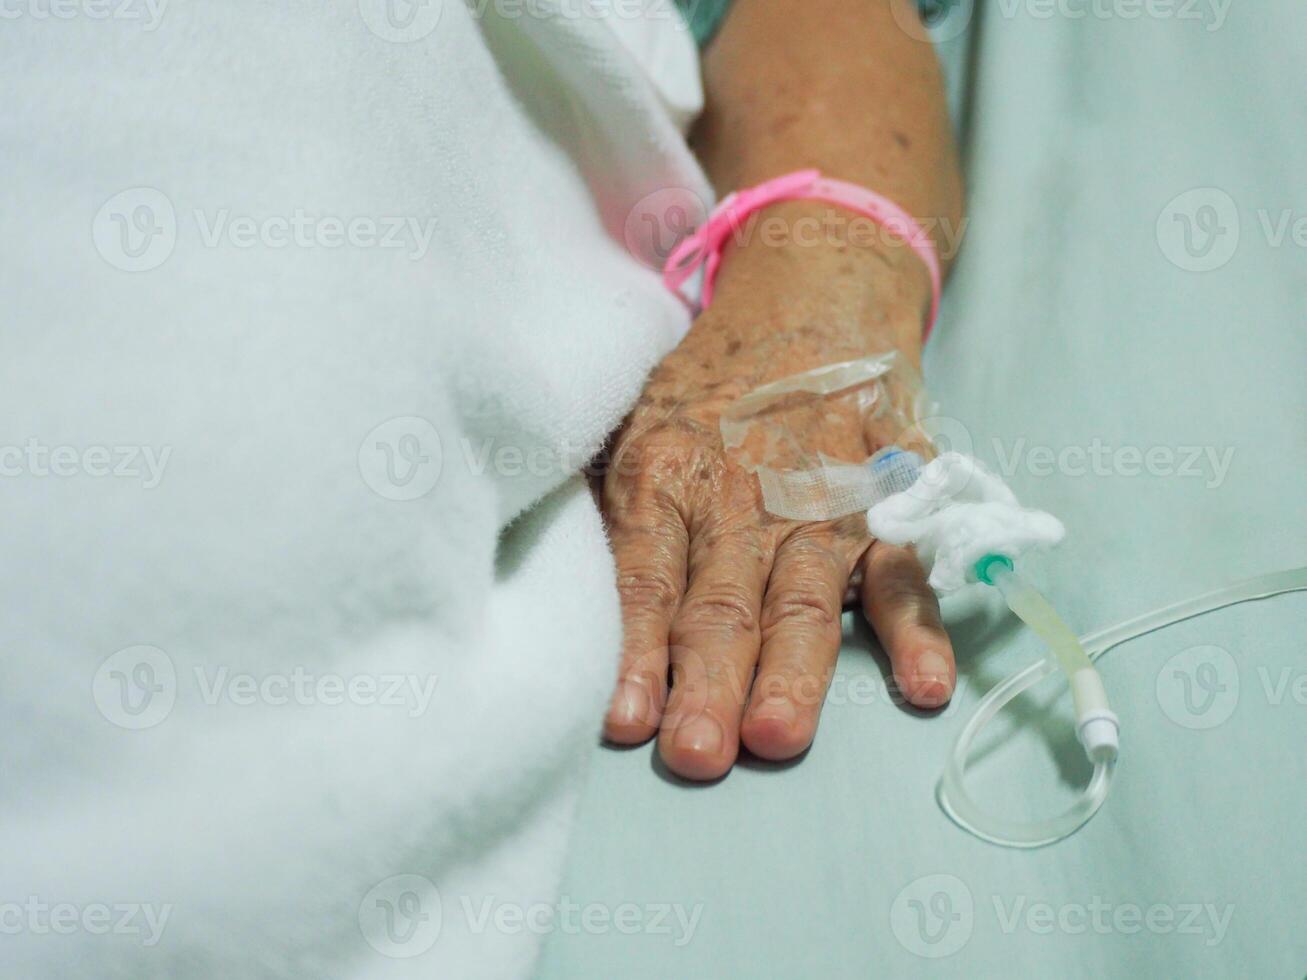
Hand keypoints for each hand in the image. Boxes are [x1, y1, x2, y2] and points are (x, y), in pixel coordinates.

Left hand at [601, 213, 955, 779]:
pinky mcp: (887, 496)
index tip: (624, 721)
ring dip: (792, 670)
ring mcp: (822, 494)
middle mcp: (743, 488)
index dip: (633, 650)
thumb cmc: (707, 381)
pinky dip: (917, 627)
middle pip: (722, 599)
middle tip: (696, 752)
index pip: (644, 576)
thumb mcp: (635, 420)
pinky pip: (903, 567)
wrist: (812, 294)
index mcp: (667, 471)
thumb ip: (610, 505)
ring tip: (775, 736)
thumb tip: (561, 600)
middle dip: (708, 679)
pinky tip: (923, 685)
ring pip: (805, 594)